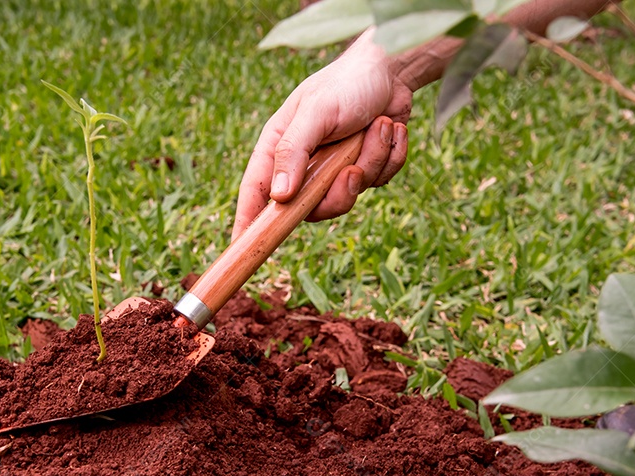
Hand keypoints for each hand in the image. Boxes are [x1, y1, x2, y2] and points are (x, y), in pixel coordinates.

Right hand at [233, 30, 412, 238]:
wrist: (392, 70)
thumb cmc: (346, 84)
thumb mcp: (316, 112)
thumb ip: (294, 152)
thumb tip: (278, 196)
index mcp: (280, 148)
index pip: (255, 192)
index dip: (248, 221)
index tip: (242, 246)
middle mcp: (304, 164)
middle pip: (311, 208)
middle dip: (339, 191)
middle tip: (352, 167)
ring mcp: (335, 169)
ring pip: (350, 195)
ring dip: (372, 160)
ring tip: (380, 126)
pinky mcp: (364, 168)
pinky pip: (379, 181)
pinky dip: (390, 156)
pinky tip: (390, 128)